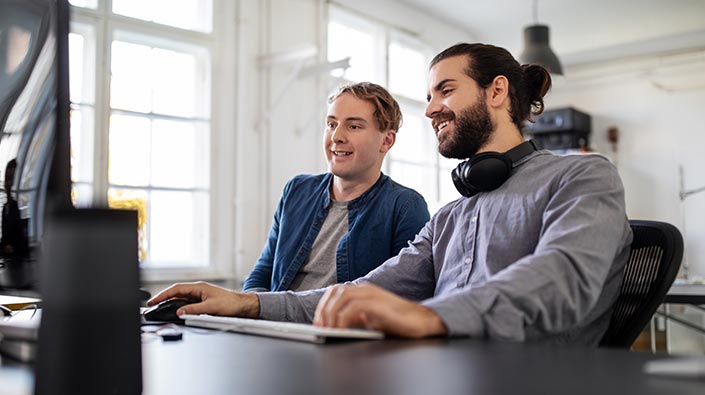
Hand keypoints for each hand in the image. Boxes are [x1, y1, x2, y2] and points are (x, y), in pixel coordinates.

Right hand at [147, 281, 259, 317]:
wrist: (242, 306)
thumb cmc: (230, 303)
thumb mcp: (211, 307)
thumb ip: (194, 310)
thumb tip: (180, 312)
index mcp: (199, 287)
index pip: (176, 289)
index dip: (163, 294)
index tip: (153, 300)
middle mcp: (198, 289)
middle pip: (176, 293)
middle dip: (163, 298)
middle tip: (152, 305)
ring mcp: (200, 295)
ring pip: (181, 298)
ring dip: (170, 302)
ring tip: (159, 307)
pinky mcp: (203, 301)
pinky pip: (187, 302)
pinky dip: (179, 306)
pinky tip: (174, 310)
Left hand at [313, 283, 447, 337]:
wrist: (421, 321)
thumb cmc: (397, 322)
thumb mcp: (370, 319)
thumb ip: (354, 318)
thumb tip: (334, 325)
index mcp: (363, 291)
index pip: (335, 291)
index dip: (323, 306)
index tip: (318, 323)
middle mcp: (366, 289)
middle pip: (335, 291)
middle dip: (323, 310)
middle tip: (320, 327)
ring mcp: (373, 295)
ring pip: (342, 296)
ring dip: (331, 313)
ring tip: (329, 329)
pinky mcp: (379, 304)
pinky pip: (355, 306)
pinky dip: (343, 318)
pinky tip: (342, 329)